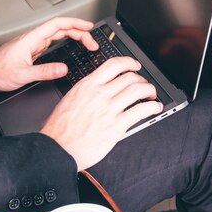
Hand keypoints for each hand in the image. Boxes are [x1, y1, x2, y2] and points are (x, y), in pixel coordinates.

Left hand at [0, 17, 98, 91]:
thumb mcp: (23, 74)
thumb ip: (44, 72)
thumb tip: (63, 69)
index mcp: (31, 39)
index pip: (57, 24)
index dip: (75, 23)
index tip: (89, 26)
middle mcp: (32, 39)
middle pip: (60, 29)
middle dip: (79, 32)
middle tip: (93, 42)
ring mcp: (32, 45)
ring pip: (56, 35)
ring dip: (72, 37)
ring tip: (86, 43)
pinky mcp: (31, 51)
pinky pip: (51, 43)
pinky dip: (64, 43)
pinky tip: (69, 47)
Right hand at [39, 57, 163, 170]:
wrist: (57, 149)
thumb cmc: (59, 130)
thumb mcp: (69, 101)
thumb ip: (85, 94)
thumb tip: (99, 92)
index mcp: (86, 86)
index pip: (113, 65)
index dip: (128, 62)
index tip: (134, 65)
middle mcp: (99, 94)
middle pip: (129, 77)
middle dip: (141, 80)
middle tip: (144, 85)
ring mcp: (108, 109)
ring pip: (138, 90)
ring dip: (149, 91)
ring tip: (152, 96)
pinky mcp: (116, 126)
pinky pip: (141, 111)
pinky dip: (152, 108)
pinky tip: (154, 109)